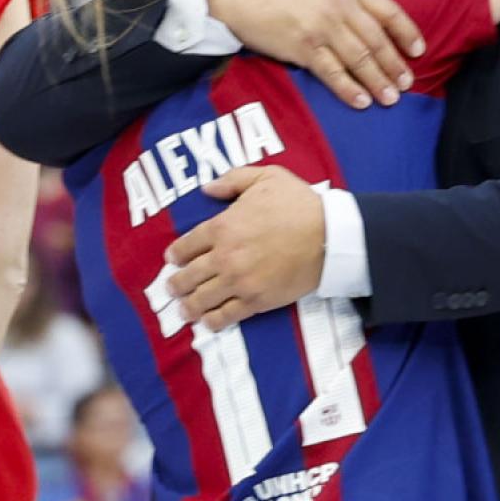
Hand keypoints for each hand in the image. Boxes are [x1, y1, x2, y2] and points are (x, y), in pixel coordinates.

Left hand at [164, 166, 325, 330]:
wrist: (329, 236)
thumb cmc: (299, 204)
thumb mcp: (266, 178)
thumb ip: (232, 180)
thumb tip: (206, 189)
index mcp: (223, 226)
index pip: (187, 244)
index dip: (176, 254)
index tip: (172, 259)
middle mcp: (225, 257)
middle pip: (189, 275)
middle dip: (176, 284)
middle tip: (171, 288)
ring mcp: (239, 282)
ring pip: (202, 299)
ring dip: (189, 305)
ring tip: (183, 310)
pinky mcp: (256, 301)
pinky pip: (227, 315)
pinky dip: (213, 321)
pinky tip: (207, 322)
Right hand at [208, 0, 424, 109]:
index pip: (388, 10)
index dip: (407, 32)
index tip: (418, 51)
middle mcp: (339, 6)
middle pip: (377, 40)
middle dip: (394, 65)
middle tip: (407, 84)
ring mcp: (322, 28)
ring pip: (359, 59)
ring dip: (377, 81)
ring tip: (390, 98)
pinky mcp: (303, 48)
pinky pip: (332, 73)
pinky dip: (348, 89)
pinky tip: (360, 102)